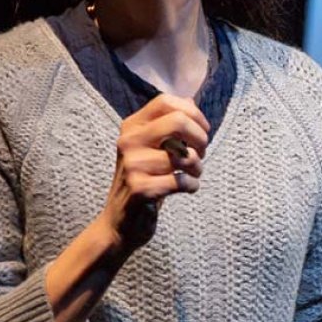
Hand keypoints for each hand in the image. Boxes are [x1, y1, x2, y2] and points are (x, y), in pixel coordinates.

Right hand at [98, 93, 208, 257]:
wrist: (119, 222)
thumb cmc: (143, 180)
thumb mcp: (151, 148)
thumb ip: (168, 124)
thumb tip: (190, 100)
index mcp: (131, 126)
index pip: (166, 102)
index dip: (193, 114)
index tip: (202, 131)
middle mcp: (128, 141)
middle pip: (178, 121)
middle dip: (200, 138)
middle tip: (200, 153)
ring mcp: (132, 165)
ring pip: (184, 156)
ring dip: (199, 167)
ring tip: (194, 174)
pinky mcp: (140, 189)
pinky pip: (181, 181)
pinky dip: (192, 185)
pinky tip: (187, 188)